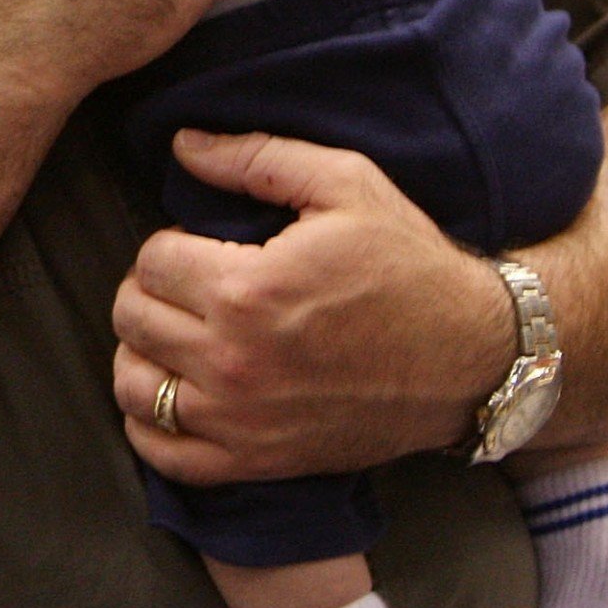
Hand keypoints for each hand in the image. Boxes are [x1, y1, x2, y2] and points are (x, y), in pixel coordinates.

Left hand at [109, 130, 518, 484]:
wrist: (474, 358)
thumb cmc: (412, 266)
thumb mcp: (348, 186)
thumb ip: (258, 159)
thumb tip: (182, 145)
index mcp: (249, 290)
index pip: (151, 261)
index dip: (172, 245)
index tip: (203, 249)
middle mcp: (234, 360)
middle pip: (133, 317)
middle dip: (151, 291)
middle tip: (188, 287)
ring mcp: (242, 419)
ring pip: (133, 386)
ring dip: (142, 354)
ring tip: (175, 334)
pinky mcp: (257, 461)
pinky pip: (164, 455)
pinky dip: (151, 426)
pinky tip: (173, 393)